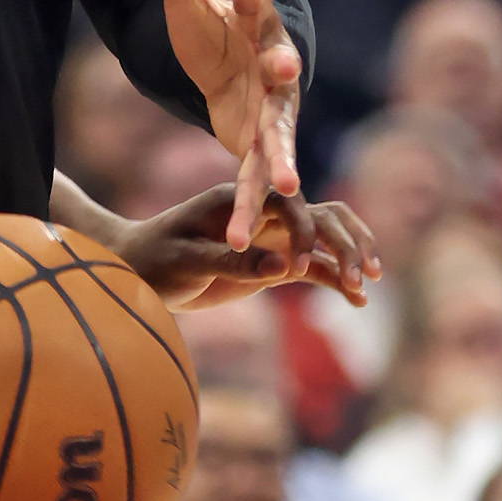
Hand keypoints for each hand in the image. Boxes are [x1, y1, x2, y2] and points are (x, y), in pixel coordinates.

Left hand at [108, 186, 380, 310]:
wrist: (136, 271)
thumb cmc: (154, 259)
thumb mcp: (187, 260)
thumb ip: (234, 263)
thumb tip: (286, 268)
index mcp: (239, 200)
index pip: (290, 205)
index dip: (304, 233)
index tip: (298, 269)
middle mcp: (262, 213)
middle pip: (320, 216)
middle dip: (346, 241)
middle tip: (361, 275)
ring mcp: (270, 237)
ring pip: (325, 239)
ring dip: (348, 257)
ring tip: (365, 286)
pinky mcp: (271, 263)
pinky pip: (313, 267)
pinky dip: (335, 279)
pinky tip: (357, 300)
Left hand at [121, 0, 302, 248]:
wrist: (238, 59)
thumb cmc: (211, 20)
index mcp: (255, 24)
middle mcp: (272, 69)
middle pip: (280, 71)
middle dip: (286, 73)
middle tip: (288, 72)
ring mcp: (272, 113)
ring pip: (279, 138)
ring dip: (282, 162)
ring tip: (287, 186)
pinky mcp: (261, 149)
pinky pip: (256, 182)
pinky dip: (248, 208)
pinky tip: (238, 238)